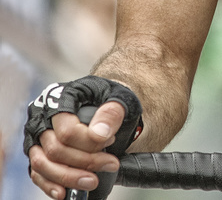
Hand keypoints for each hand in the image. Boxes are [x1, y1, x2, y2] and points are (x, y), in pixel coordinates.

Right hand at [23, 77, 142, 199]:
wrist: (104, 99)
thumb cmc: (109, 97)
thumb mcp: (118, 97)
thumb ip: (111, 112)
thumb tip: (99, 134)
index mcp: (60, 99)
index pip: (67, 130)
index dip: (90, 142)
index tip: (111, 141)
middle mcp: (42, 117)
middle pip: (55, 149)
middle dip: (85, 162)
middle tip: (111, 164)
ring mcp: (37, 136)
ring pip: (42, 164)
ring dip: (67, 177)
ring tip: (92, 182)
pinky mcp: (38, 152)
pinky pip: (37, 173)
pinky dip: (49, 185)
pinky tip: (64, 193)